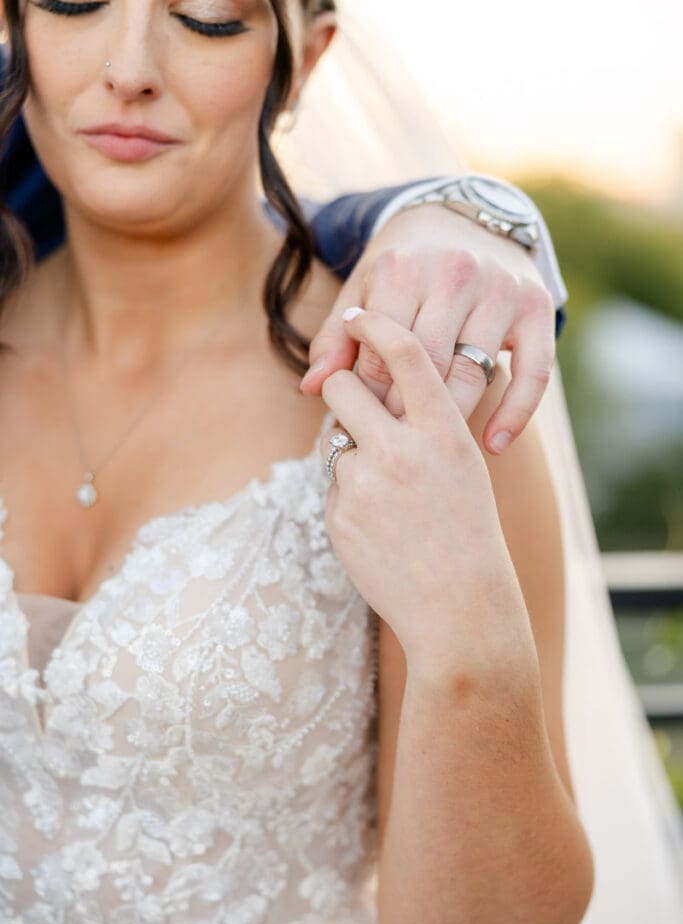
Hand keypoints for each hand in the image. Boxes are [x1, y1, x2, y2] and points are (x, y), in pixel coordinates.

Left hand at [302, 205, 555, 454]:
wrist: (464, 219)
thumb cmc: (405, 266)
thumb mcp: (364, 289)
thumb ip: (336, 338)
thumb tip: (315, 388)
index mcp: (404, 267)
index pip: (383, 349)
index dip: (370, 393)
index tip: (360, 425)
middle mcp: (456, 272)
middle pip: (427, 364)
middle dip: (404, 410)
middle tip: (391, 444)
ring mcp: (501, 289)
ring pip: (475, 371)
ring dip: (451, 418)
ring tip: (429, 447)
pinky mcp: (538, 306)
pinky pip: (534, 372)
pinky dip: (515, 413)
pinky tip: (492, 446)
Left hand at [319, 308, 528, 672]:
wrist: (458, 608)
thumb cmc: (468, 532)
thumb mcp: (462, 466)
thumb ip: (425, 423)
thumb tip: (375, 387)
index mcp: (444, 432)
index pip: (406, 353)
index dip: (375, 325)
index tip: (358, 315)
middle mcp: (403, 449)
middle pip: (345, 385)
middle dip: (342, 386)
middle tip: (353, 399)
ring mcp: (365, 483)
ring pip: (334, 437)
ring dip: (350, 448)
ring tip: (387, 490)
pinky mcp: (338, 514)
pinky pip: (331, 483)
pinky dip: (347, 492)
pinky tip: (379, 524)